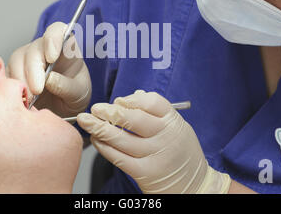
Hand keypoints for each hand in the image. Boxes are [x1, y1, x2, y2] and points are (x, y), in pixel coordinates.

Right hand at [6, 22, 91, 116]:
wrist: (64, 108)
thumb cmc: (75, 95)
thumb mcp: (79, 93)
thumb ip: (66, 86)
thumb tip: (49, 79)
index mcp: (65, 48)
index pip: (57, 30)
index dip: (53, 39)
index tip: (52, 57)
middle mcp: (45, 49)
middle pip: (34, 49)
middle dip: (34, 70)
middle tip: (37, 90)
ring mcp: (28, 58)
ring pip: (17, 60)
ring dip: (21, 80)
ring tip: (30, 99)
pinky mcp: (15, 71)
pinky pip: (7, 73)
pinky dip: (11, 86)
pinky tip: (21, 98)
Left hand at [77, 90, 230, 193]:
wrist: (194, 186)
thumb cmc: (182, 152)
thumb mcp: (177, 127)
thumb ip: (158, 111)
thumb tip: (135, 94)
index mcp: (173, 122)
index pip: (152, 102)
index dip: (131, 100)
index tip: (118, 100)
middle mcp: (164, 137)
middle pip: (133, 119)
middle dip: (109, 112)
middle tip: (95, 108)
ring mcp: (154, 155)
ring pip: (121, 138)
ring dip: (99, 128)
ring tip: (86, 121)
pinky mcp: (144, 173)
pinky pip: (118, 158)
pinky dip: (104, 147)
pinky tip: (96, 140)